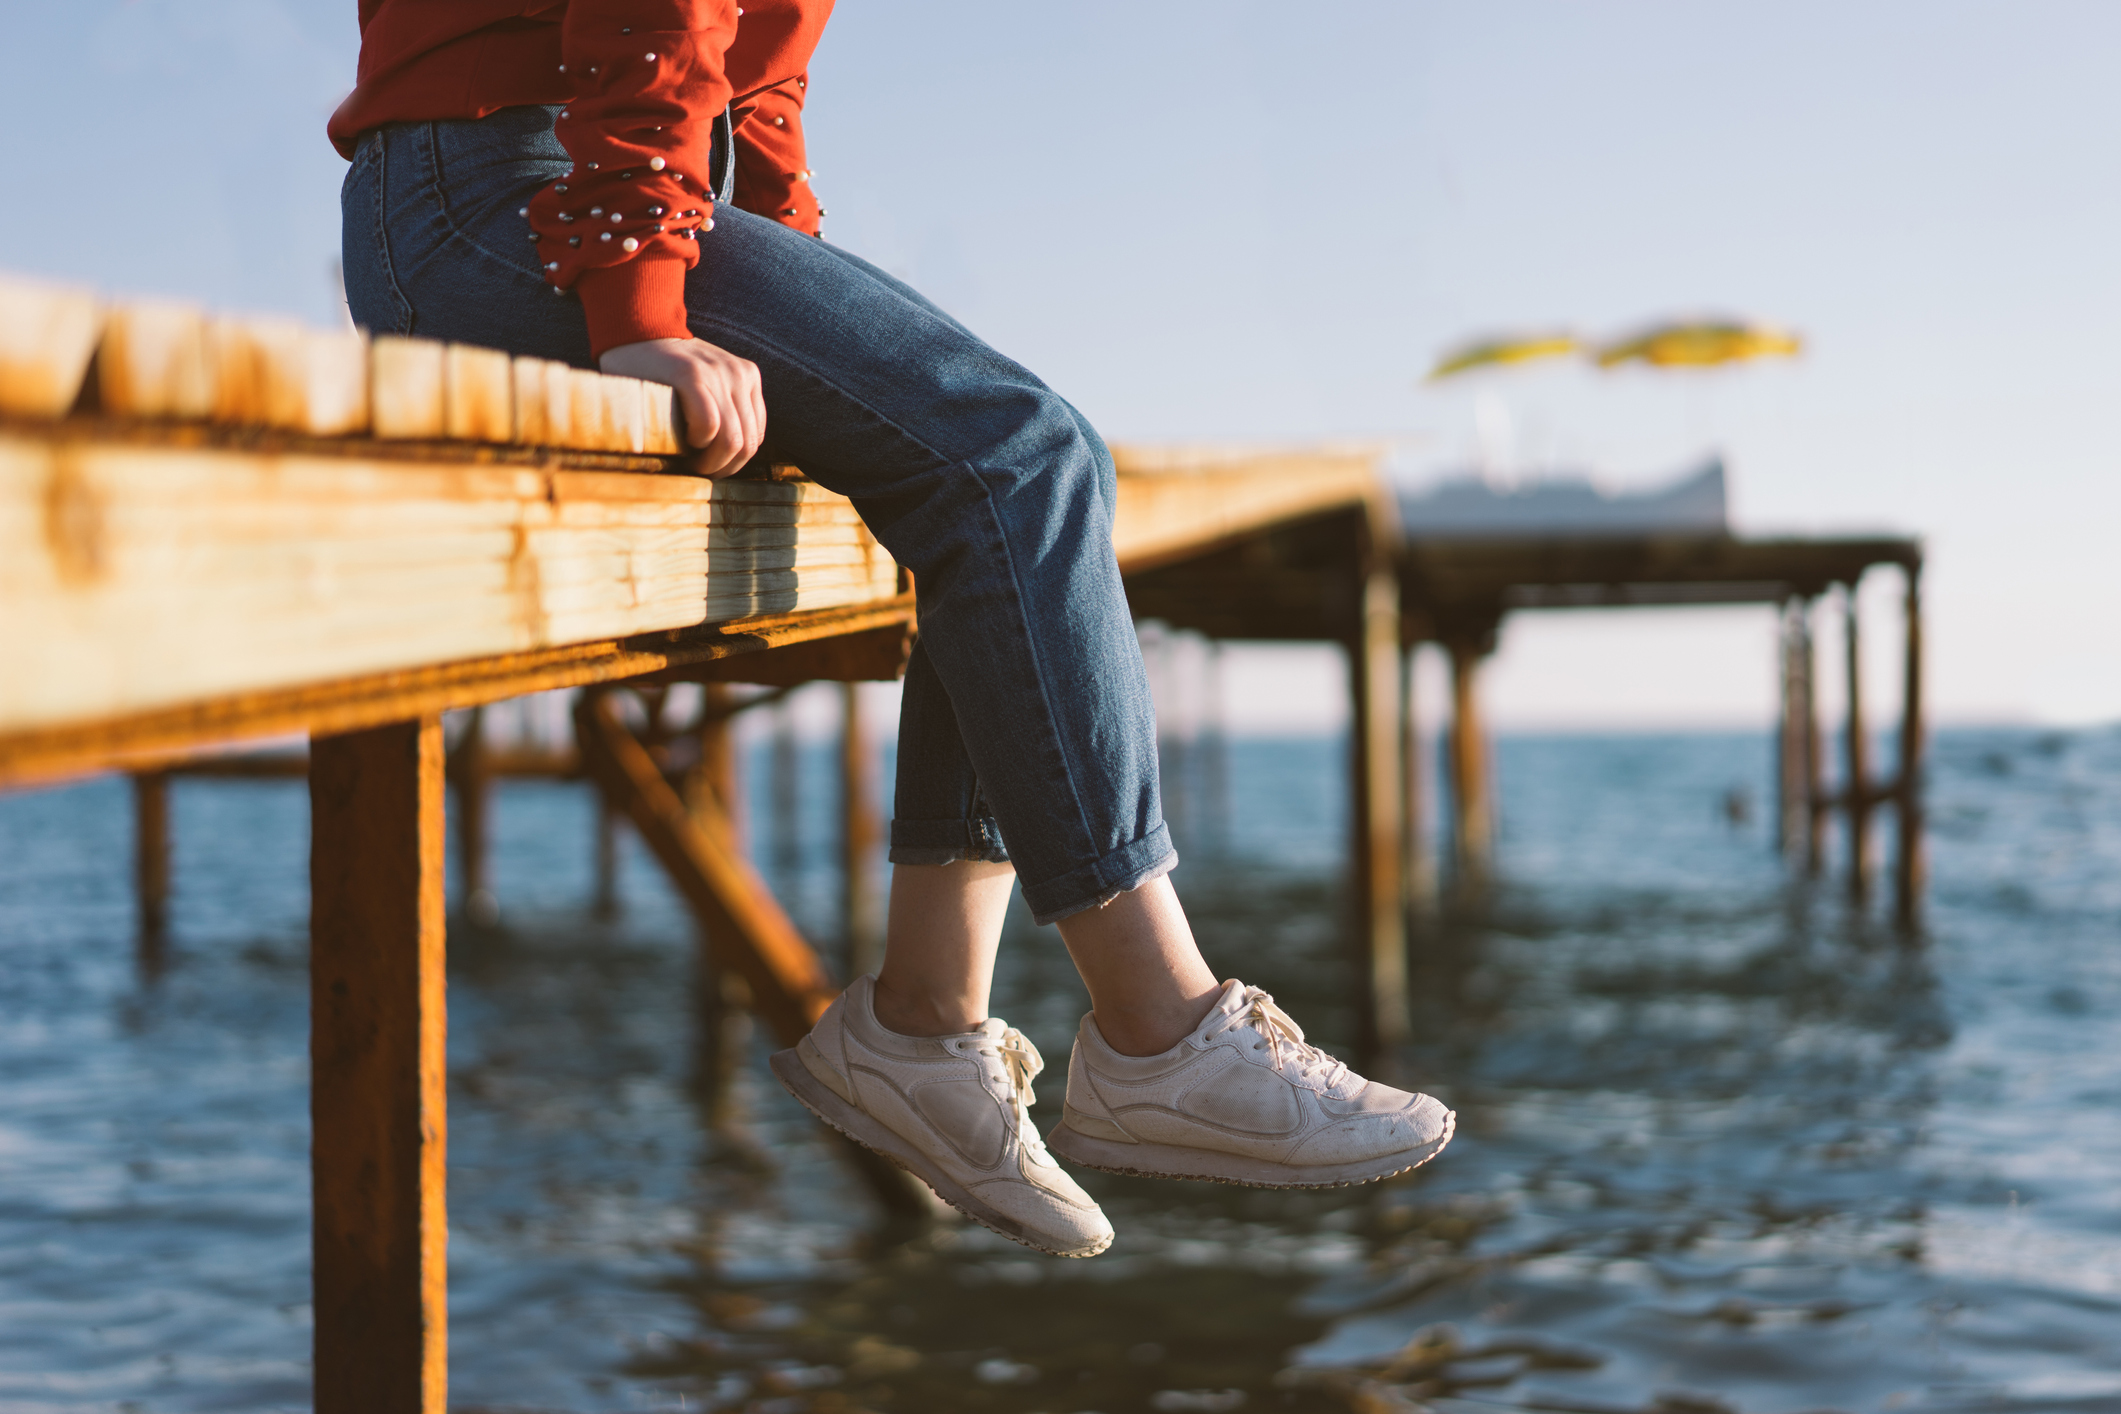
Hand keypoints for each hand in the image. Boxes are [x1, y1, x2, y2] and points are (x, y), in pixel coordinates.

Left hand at [599, 337, 765, 477]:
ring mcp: (739, 371)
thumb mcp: (631, 398)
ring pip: (753, 437)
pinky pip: (759, 423)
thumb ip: (645, 427)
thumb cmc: (633, 371)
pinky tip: (723, 444)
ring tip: (711, 461)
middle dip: (719, 466)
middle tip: (700, 471)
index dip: (699, 456)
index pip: (711, 430)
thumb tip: (653, 472)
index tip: (683, 460)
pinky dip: (745, 441)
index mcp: (691, 375)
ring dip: (733, 459)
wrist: (647, 329)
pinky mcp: (750, 373)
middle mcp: (722, 371)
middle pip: (738, 440)